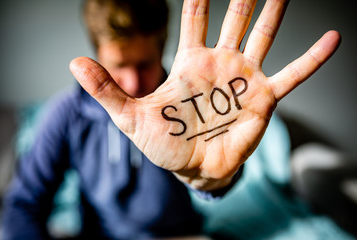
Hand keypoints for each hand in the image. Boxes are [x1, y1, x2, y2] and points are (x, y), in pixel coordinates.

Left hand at [70, 0, 339, 189]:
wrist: (191, 169)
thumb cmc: (163, 144)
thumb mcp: (129, 116)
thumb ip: (105, 89)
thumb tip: (73, 63)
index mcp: (190, 62)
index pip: (193, 16)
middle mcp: (220, 62)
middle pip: (234, 17)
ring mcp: (244, 78)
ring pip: (264, 35)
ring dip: (274, 11)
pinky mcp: (264, 98)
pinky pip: (293, 74)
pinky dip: (312, 59)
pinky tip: (332, 39)